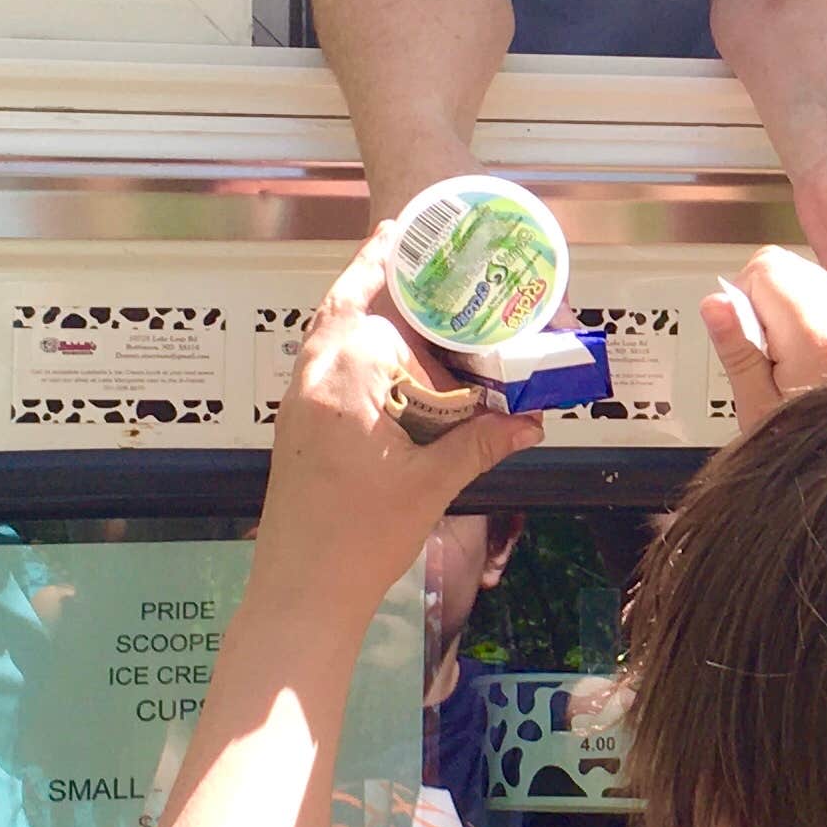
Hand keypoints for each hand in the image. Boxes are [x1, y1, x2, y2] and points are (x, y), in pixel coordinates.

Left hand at [258, 234, 543, 615]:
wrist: (301, 591)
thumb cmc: (359, 540)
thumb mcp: (432, 486)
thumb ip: (481, 443)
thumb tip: (532, 422)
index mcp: (347, 383)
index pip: (379, 310)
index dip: (403, 276)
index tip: (416, 236)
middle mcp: (313, 379)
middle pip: (345, 306)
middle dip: (380, 276)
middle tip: (413, 243)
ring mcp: (297, 400)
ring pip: (327, 329)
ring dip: (359, 302)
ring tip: (398, 279)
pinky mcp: (295, 422)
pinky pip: (320, 358)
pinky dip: (349, 339)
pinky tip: (382, 350)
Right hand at [702, 245, 826, 423]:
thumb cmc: (814, 448)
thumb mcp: (759, 408)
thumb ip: (737, 350)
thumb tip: (714, 304)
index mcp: (813, 335)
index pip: (765, 268)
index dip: (741, 296)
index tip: (744, 336)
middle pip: (788, 266)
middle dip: (762, 296)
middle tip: (762, 347)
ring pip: (809, 278)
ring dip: (786, 306)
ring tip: (785, 357)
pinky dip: (810, 317)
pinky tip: (807, 358)